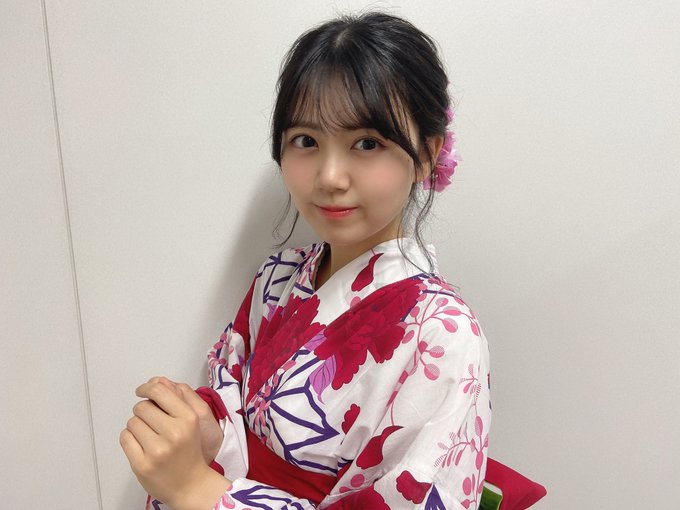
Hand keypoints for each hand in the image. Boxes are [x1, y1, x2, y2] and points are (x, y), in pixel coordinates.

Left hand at [120, 377, 230, 508]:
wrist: (190, 485)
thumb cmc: (188, 451)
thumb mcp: (191, 422)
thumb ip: (176, 400)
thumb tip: (157, 381)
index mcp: (188, 418)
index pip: (159, 391)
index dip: (147, 388)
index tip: (142, 390)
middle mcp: (174, 432)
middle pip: (142, 406)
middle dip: (143, 411)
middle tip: (151, 421)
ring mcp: (157, 450)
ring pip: (132, 422)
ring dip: (137, 426)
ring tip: (149, 436)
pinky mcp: (142, 464)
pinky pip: (125, 438)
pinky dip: (130, 439)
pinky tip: (141, 445)